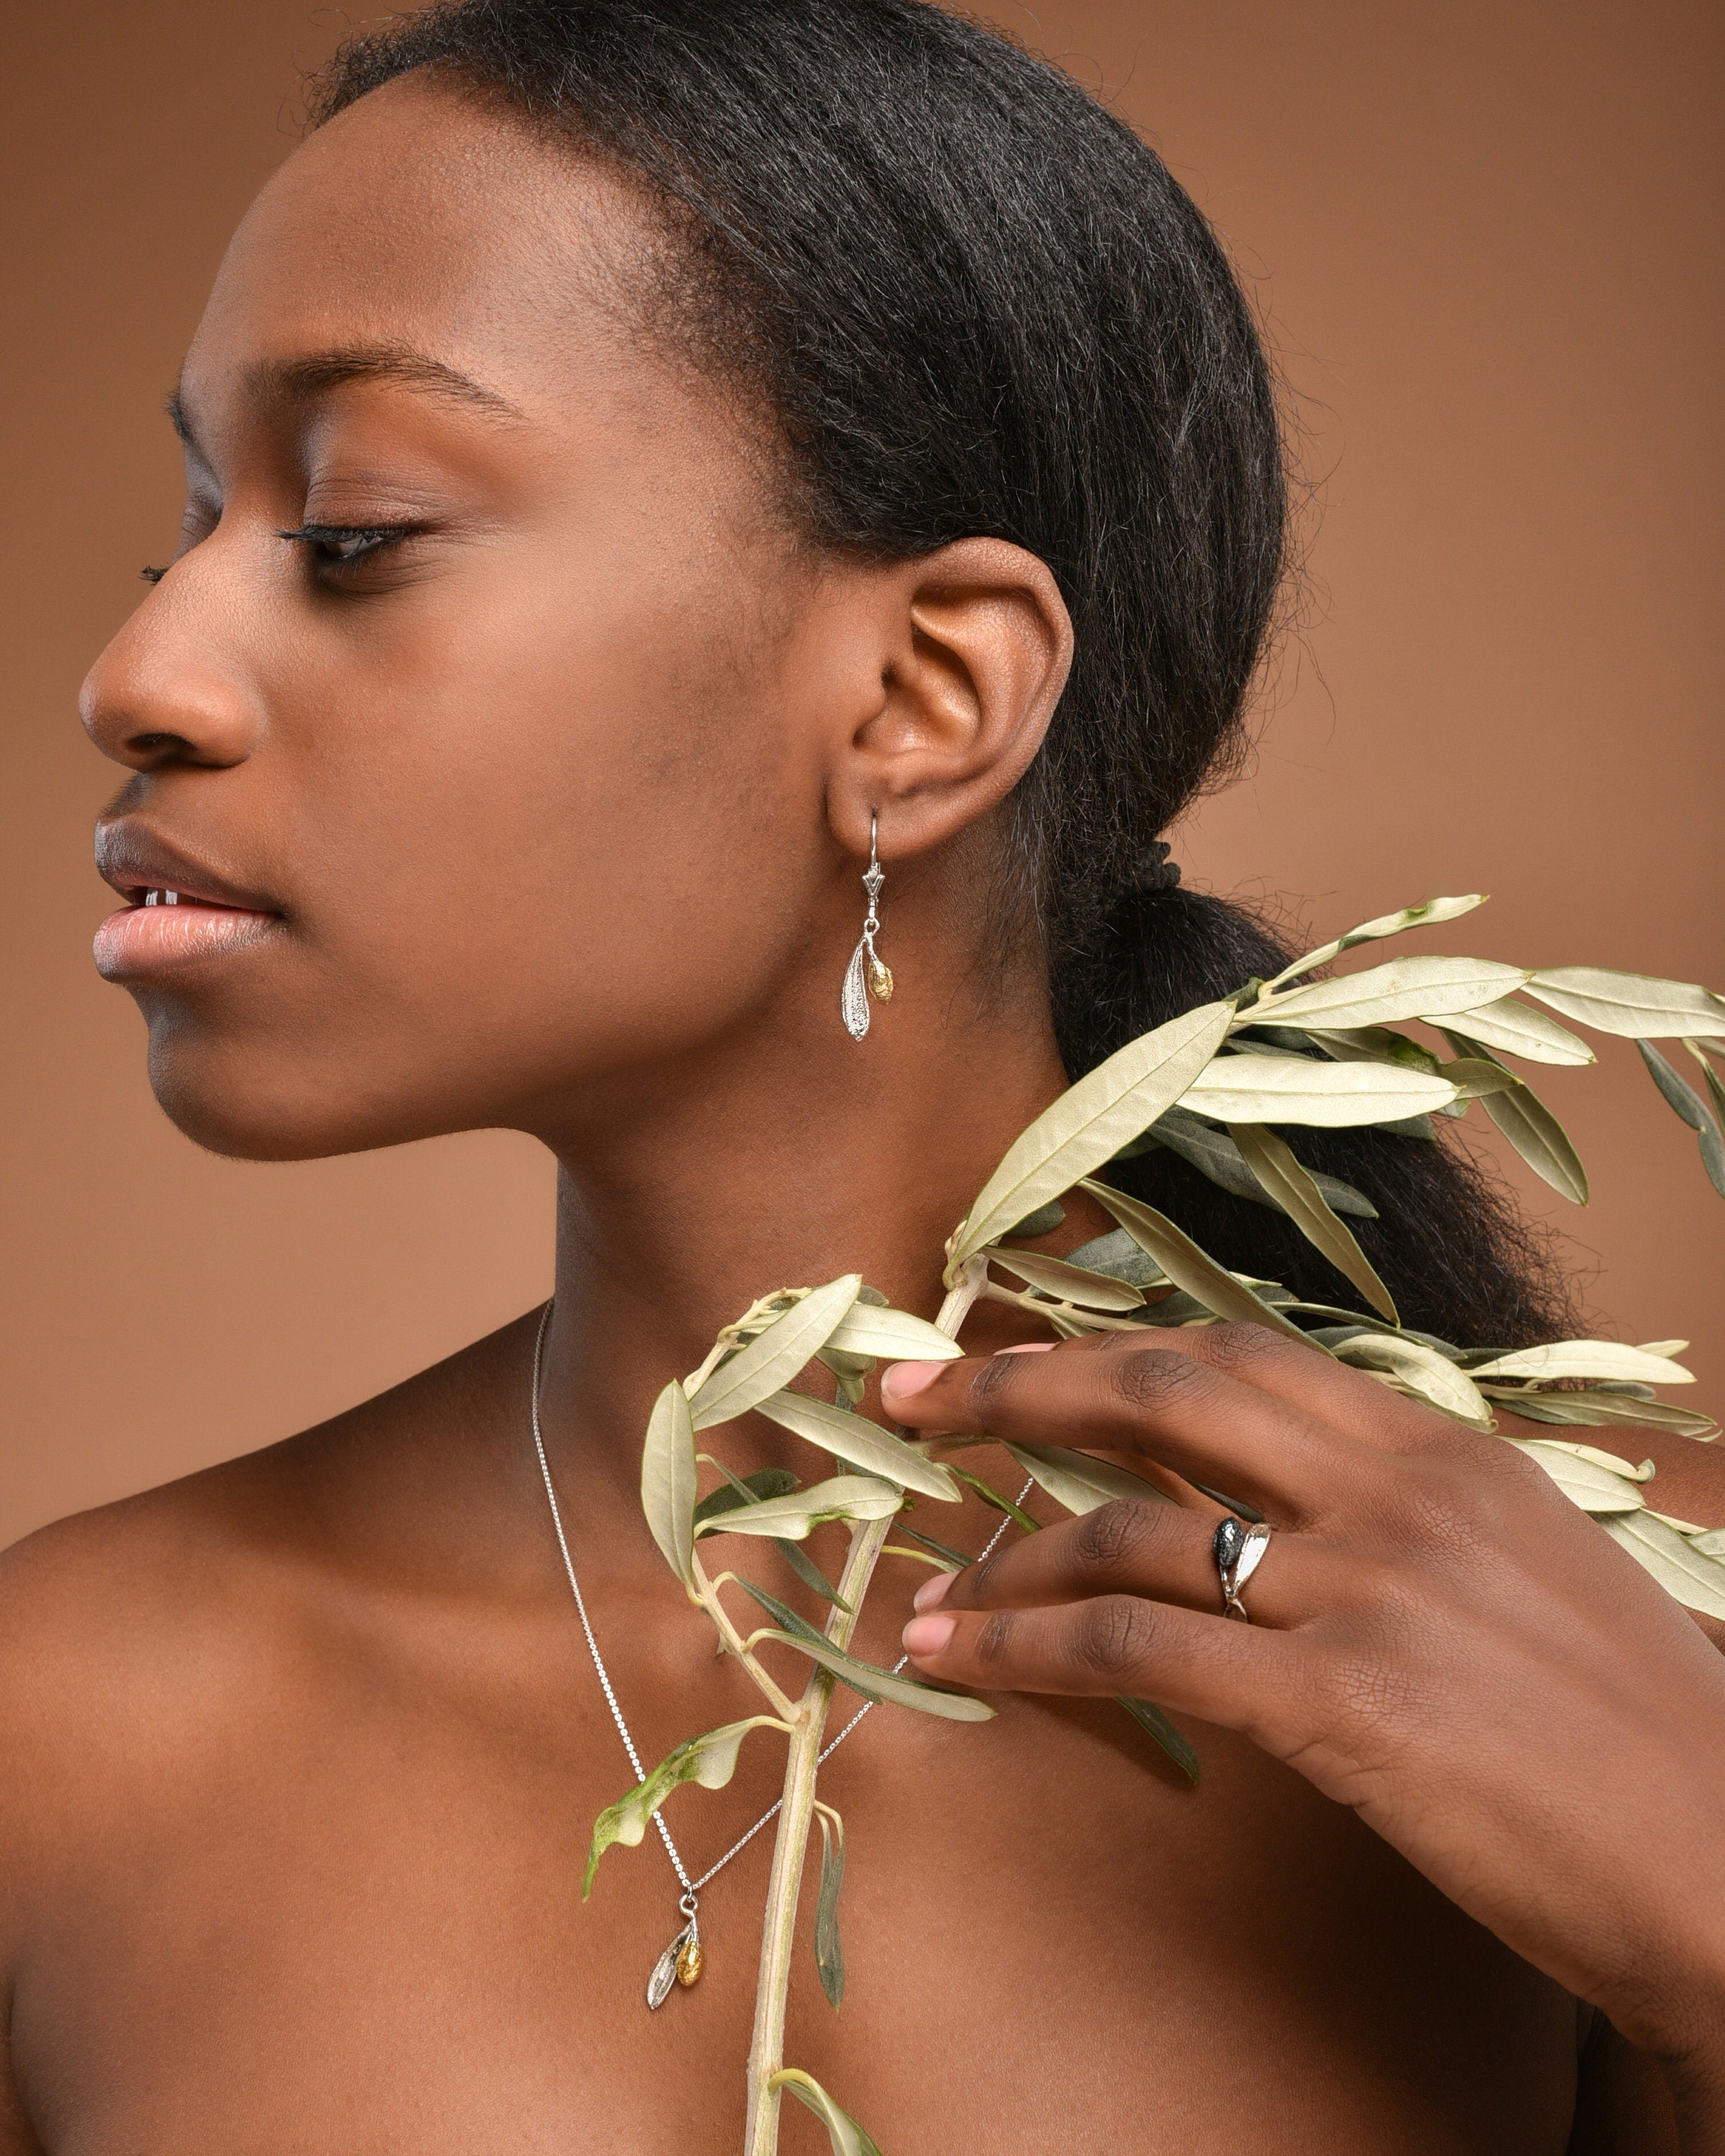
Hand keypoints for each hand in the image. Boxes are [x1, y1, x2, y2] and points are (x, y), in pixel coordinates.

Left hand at [882, 1327, 1724, 2120]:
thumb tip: (1278, 1512)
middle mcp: (1397, 1492)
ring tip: (930, 1593)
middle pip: (1163, 1393)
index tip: (1015, 1349)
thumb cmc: (1639, 1735)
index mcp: (1444, 1448)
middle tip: (912, 1395)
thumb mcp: (1526, 1572)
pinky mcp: (1345, 1704)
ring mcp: (1368, 1590)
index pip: (1240, 1358)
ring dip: (1008, 1554)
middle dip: (1018, 1384)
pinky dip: (1028, 1645)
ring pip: (1129, 1530)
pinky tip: (966, 1659)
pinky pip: (1136, 1649)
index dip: (1112, 1347)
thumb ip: (1402, 1520)